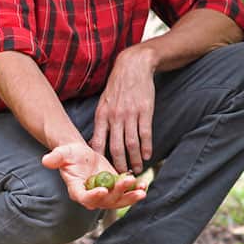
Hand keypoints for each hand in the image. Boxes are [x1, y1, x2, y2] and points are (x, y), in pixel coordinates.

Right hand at [42, 142, 147, 209]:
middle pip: (105, 201)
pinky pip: (125, 193)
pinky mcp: (114, 189)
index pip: (85, 198)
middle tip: (127, 182)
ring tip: (142, 191)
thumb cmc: (70, 154)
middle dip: (118, 194)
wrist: (81, 154)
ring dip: (130, 197)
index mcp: (77, 190)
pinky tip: (143, 185)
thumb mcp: (62, 153)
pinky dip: (135, 190)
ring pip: (118, 200)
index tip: (103, 190)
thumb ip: (56, 157)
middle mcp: (91, 196)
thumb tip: (46, 160)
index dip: (93, 197)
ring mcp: (104, 194)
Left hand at [91, 45, 155, 173]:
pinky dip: (146, 147)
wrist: (133, 66)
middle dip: (119, 164)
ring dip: (135, 159)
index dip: (100, 159)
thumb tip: (95, 142)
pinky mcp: (144, 111)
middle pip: (115, 147)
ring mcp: (130, 114)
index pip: (98, 142)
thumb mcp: (103, 102)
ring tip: (137, 170)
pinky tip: (148, 155)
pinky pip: (145, 133)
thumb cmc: (117, 86)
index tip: (103, 171)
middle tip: (122, 177)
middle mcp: (115, 116)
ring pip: (131, 143)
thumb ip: (101, 122)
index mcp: (101, 115)